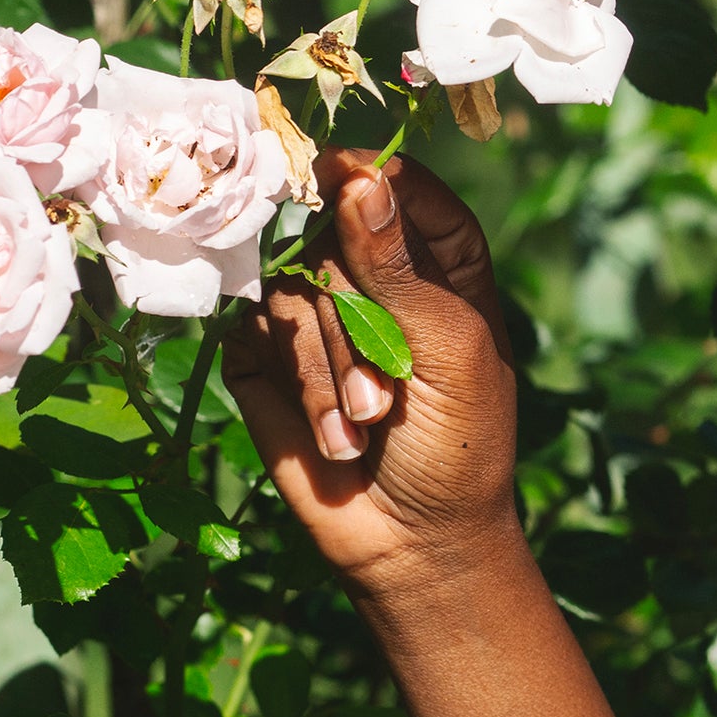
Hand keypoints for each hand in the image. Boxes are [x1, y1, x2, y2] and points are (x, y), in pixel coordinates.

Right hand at [223, 150, 520, 598]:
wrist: (416, 541)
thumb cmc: (460, 441)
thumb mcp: (447, 347)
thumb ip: (396, 264)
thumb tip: (360, 175)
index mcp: (439, 258)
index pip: (399, 184)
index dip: (372, 178)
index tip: (345, 179)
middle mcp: (373, 275)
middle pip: (333, 234)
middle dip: (354, 316)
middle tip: (386, 393)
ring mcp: (315, 315)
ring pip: (290, 285)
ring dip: (328, 366)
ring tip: (366, 425)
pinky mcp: (267, 359)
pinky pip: (256, 334)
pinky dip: (296, 387)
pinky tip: (334, 436)